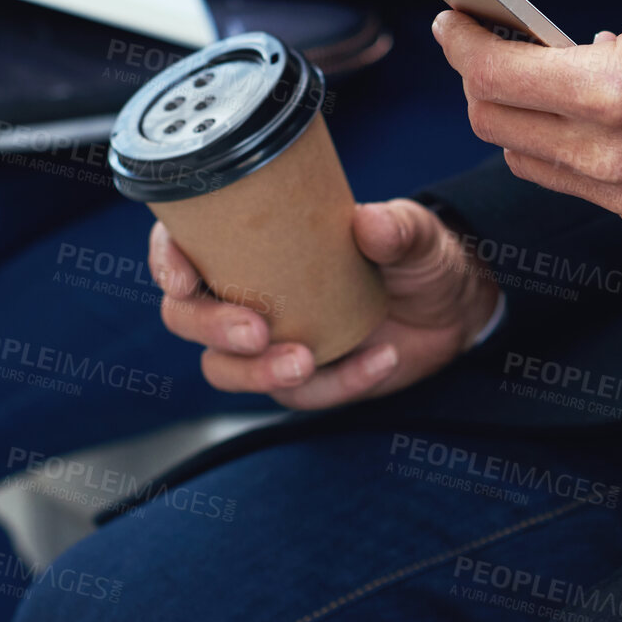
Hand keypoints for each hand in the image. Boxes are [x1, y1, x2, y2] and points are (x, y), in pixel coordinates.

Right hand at [152, 200, 501, 408]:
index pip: (182, 245)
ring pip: (225, 369)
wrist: (455, 305)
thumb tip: (368, 225)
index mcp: (252, 241)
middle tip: (257, 330)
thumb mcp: (414, 232)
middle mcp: (247, 292)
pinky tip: (381, 359)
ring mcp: (271, 340)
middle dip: (210, 327)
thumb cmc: (417, 254)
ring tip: (305, 361)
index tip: (183, 278)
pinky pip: (300, 395)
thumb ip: (396, 228)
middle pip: (186, 317)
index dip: (167, 260)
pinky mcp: (304, 379)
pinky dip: (338, 384)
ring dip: (256, 373)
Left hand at [433, 0, 621, 227]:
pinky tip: (595, 100)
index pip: (493, 76)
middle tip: (490, 36)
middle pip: (493, 121)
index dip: (461, 42)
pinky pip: (566, 178)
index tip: (452, 18)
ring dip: (518, 111)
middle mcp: (613, 154)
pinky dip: (560, 139)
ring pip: (521, 156)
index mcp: (615, 89)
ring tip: (553, 66)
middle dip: (480, 74)